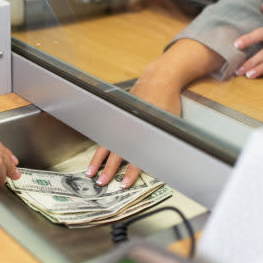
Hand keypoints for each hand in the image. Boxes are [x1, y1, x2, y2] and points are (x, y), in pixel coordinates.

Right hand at [86, 39, 222, 187]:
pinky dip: (100, 147)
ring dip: (98, 160)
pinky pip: (107, 136)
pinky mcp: (118, 117)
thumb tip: (165, 162)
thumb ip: (164, 141)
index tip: (124, 184)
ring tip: (91, 172)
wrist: (159, 78)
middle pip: (116, 153)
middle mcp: (129, 127)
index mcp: (143, 131)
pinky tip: (95, 156)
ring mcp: (121, 121)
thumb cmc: (168, 100)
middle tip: (101, 183)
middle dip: (108, 170)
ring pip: (107, 145)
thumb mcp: (171, 123)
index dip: (130, 172)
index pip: (136, 157)